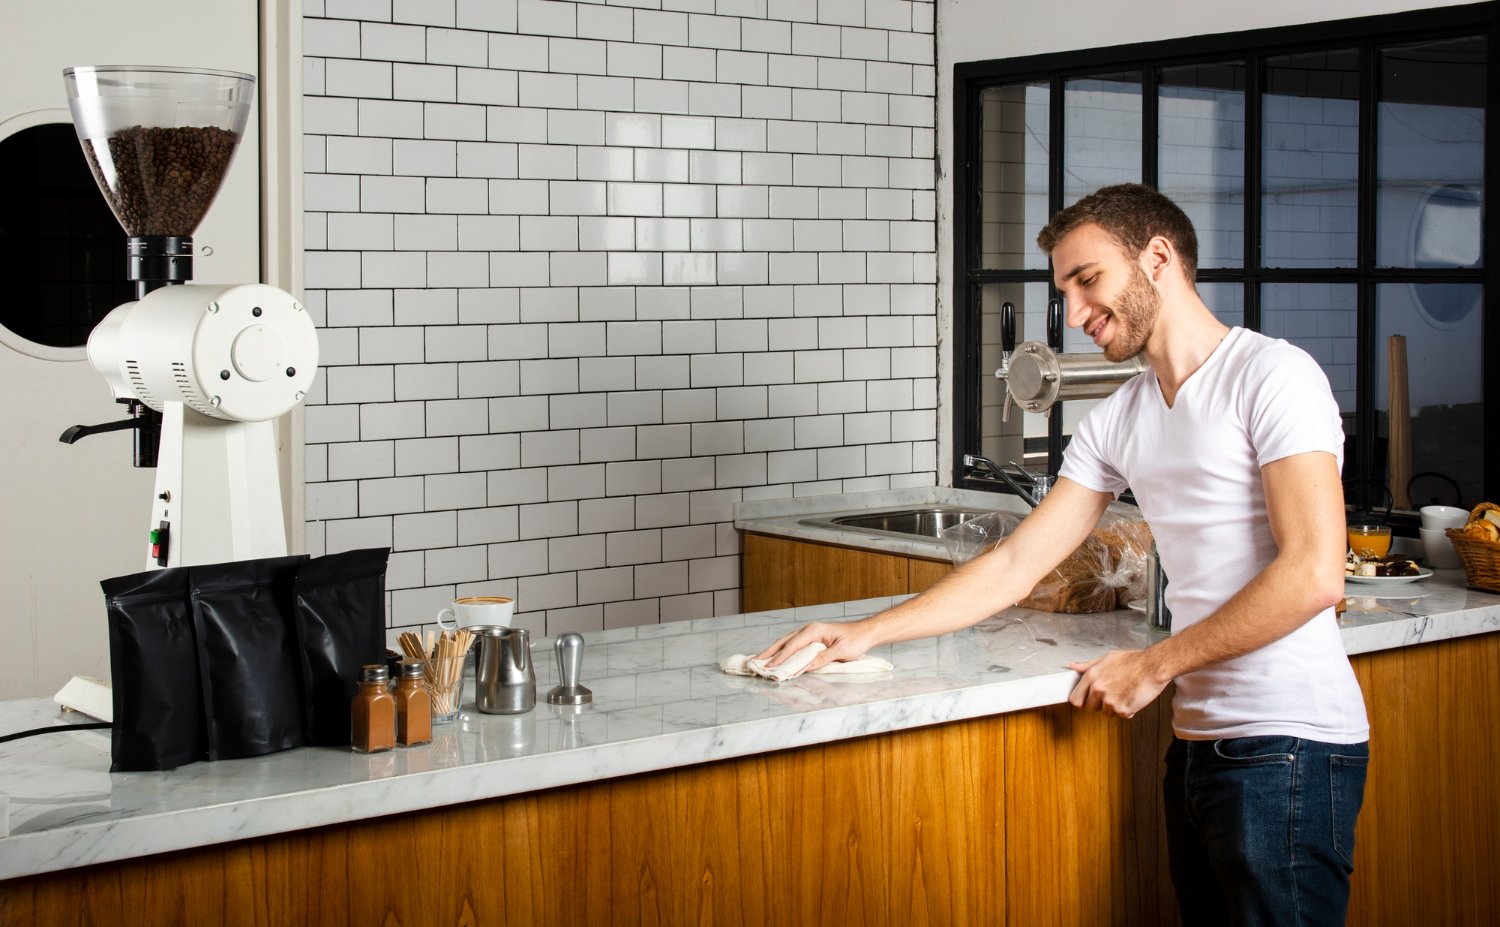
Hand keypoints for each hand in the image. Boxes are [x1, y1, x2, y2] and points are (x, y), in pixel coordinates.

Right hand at [754, 620, 874, 674]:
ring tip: (761, 660)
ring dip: (774, 651)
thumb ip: (823, 658)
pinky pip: (794, 645)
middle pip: (784, 641)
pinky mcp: (812, 639)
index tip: (769, 666)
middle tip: (755, 661)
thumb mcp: (842, 651)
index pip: (793, 645)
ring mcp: (809, 633)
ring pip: (786, 642)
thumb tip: (806, 666)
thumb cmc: (856, 640)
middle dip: (769, 652)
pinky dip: (783, 651)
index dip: (780, 657)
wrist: (865, 632)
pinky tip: (777, 658)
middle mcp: (809, 630)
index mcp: (814, 631)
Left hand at [1066, 650, 1167, 719]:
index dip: (1082, 701)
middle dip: (1098, 705)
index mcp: (1092, 676)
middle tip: (1111, 695)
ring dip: (1115, 707)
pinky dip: (1128, 710)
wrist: (1153, 666)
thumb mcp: (1107, 658)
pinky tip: (1132, 697)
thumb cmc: (1133, 661)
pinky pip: (1122, 715)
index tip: (1087, 700)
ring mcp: (1110, 701)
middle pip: (1089, 708)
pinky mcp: (1123, 710)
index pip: (1075, 699)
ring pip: (1106, 713)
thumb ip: (1088, 665)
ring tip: (1124, 693)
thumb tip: (1074, 667)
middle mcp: (1098, 689)